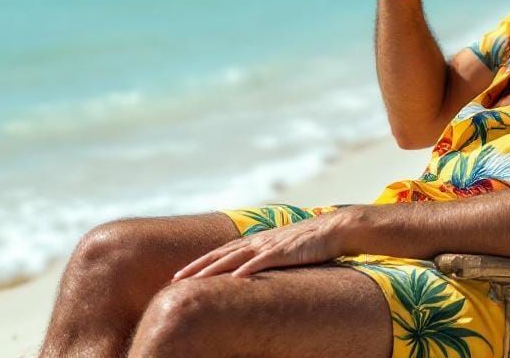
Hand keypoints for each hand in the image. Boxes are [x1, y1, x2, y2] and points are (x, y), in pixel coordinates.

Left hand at [171, 209, 357, 279]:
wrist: (335, 228)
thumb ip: (269, 261)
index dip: (201, 263)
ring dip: (212, 269)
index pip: (222, 253)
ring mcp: (270, 245)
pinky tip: (233, 279)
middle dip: (197, 267)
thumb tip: (255, 276)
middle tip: (174, 280)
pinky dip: (246, 269)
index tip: (181, 275)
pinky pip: (261, 261)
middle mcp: (259, 240)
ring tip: (193, 281)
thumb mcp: (285, 253)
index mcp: (258, 241)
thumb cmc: (313, 243)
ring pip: (234, 258)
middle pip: (221, 254)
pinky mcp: (284, 251)